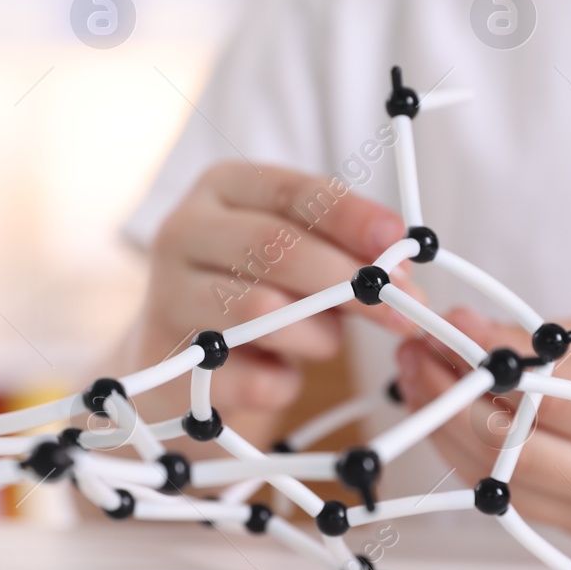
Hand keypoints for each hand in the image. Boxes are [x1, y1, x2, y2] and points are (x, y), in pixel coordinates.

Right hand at [126, 161, 415, 424]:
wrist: (171, 356)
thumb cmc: (251, 290)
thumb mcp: (293, 254)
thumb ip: (345, 252)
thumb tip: (403, 272)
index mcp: (221, 187)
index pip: (293, 191)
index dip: (351, 216)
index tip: (398, 240)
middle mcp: (184, 230)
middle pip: (276, 247)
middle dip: (350, 280)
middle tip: (404, 310)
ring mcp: (166, 294)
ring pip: (261, 310)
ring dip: (319, 334)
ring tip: (328, 341)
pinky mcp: (166, 360)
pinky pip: (250, 377)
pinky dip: (285, 382)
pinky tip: (282, 373)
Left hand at [394, 307, 570, 537]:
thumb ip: (557, 341)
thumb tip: (474, 336)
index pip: (545, 398)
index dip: (483, 360)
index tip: (446, 323)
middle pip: (512, 450)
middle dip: (450, 399)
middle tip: (417, 351)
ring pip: (503, 484)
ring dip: (449, 431)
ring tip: (422, 378)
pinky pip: (519, 500)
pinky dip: (479, 459)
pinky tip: (457, 415)